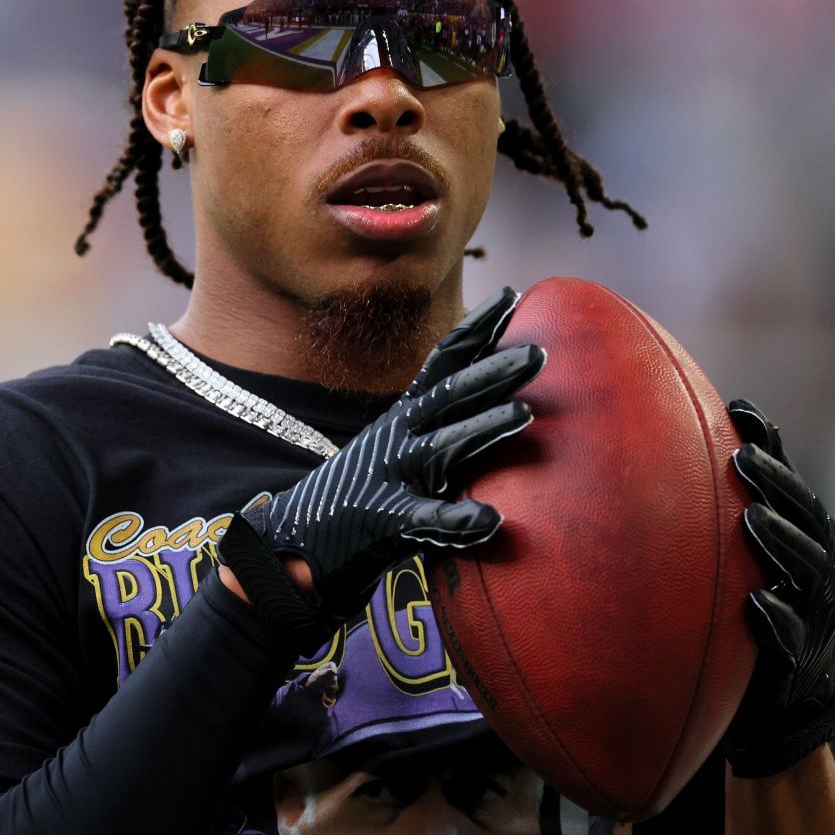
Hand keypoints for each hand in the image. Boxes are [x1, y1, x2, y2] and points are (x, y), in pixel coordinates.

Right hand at [232, 287, 542, 629]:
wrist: (295, 539)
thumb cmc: (367, 492)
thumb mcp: (402, 444)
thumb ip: (444, 421)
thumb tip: (497, 392)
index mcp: (406, 415)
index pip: (444, 361)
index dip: (476, 328)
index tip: (511, 294)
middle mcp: (398, 436)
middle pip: (449, 396)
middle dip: (494, 372)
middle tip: (539, 353)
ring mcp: (390, 476)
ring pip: (441, 447)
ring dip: (482, 429)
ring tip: (523, 415)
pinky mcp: (384, 522)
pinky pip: (425, 520)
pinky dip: (457, 519)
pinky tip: (489, 518)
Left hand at [724, 399, 834, 778]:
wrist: (773, 699)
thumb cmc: (737, 611)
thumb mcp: (724, 562)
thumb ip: (699, 519)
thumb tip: (622, 460)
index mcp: (798, 532)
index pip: (785, 478)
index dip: (769, 441)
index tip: (738, 408)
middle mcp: (816, 563)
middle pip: (803, 512)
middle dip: (777, 481)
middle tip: (743, 455)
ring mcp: (815, 609)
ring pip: (808, 568)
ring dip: (782, 541)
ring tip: (752, 516)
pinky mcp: (802, 656)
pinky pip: (792, 637)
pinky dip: (776, 619)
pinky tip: (756, 604)